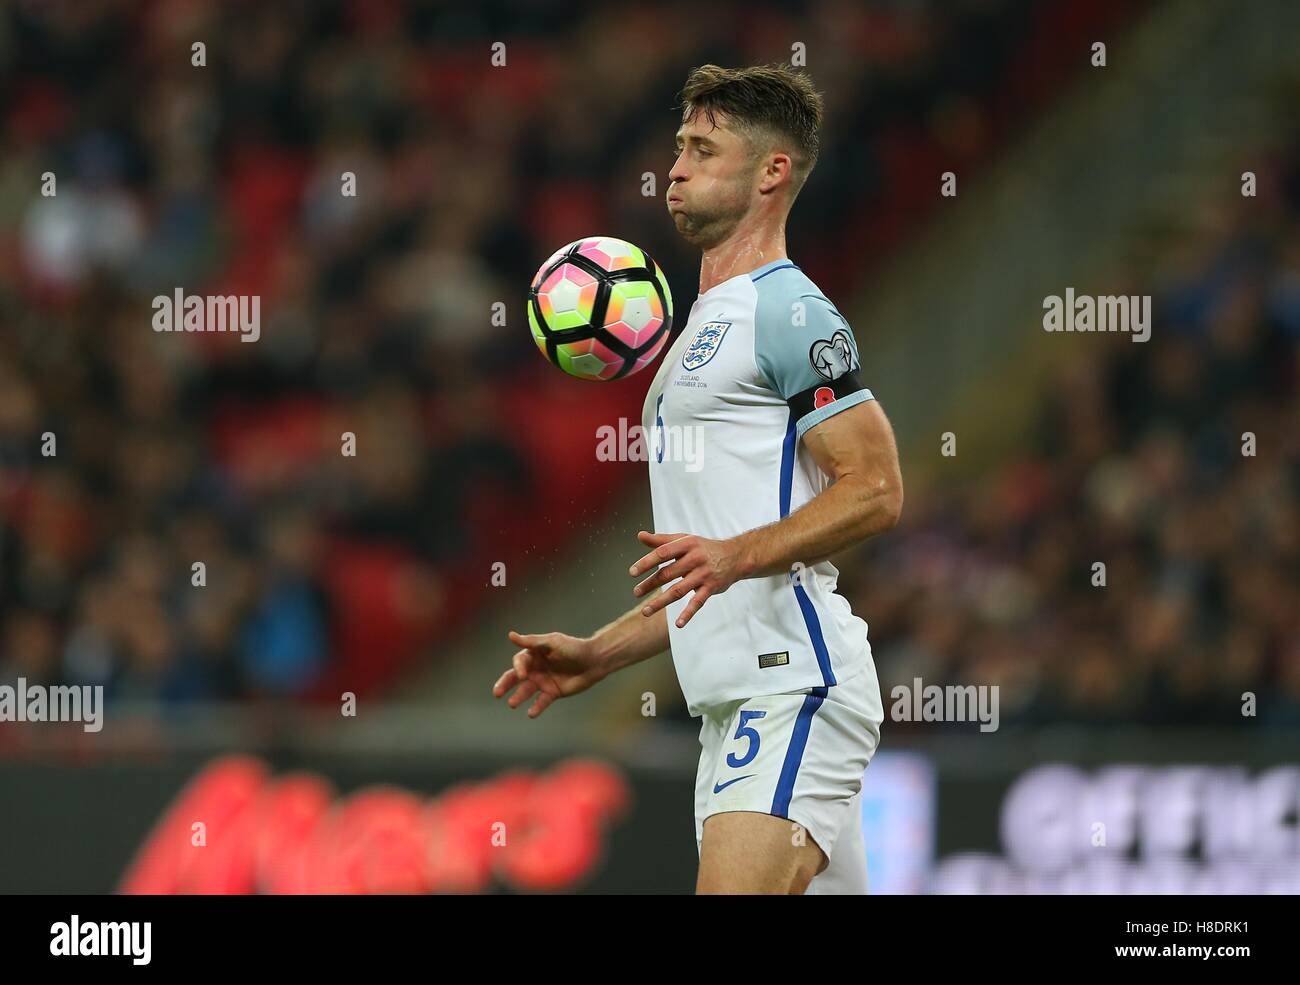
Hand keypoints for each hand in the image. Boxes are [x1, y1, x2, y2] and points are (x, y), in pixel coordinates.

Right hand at [493, 630, 605, 718]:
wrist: (594, 661)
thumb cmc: (573, 648)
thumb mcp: (552, 642)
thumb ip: (532, 641)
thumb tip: (510, 635)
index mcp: (533, 654)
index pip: (519, 662)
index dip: (518, 668)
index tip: (523, 675)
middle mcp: (535, 669)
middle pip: (515, 678)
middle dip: (505, 685)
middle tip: (496, 693)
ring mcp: (543, 681)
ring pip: (526, 691)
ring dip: (518, 697)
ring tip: (512, 704)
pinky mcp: (552, 693)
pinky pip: (541, 701)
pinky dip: (536, 708)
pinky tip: (531, 713)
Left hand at [628, 530, 743, 628]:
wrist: (735, 556)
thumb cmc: (703, 548)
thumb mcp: (684, 539)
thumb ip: (661, 540)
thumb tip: (639, 536)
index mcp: (686, 544)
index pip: (662, 553)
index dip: (646, 563)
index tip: (632, 573)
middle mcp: (695, 558)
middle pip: (668, 573)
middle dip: (650, 584)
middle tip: (636, 592)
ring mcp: (704, 574)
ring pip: (679, 590)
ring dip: (661, 602)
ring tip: (645, 611)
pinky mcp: (711, 588)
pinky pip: (698, 602)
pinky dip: (688, 614)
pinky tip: (678, 624)